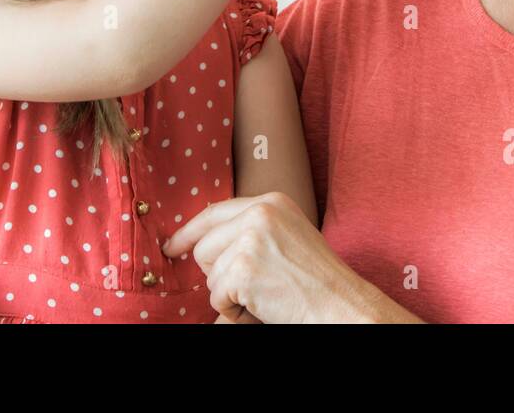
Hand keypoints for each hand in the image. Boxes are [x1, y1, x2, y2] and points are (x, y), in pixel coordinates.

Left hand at [163, 192, 385, 322]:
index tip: (173, 246)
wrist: (341, 306)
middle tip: (250, 287)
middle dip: (217, 274)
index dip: (189, 232)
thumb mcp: (287, 237)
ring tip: (264, 296)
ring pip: (209, 274)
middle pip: (205, 246)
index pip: (214, 212)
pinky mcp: (242, 268)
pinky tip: (262, 306)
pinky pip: (217, 297)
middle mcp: (260, 213)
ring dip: (230, 295)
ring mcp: (250, 239)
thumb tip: (202, 244)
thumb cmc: (317, 282)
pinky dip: (234, 311)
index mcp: (271, 202)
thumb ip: (251, 231)